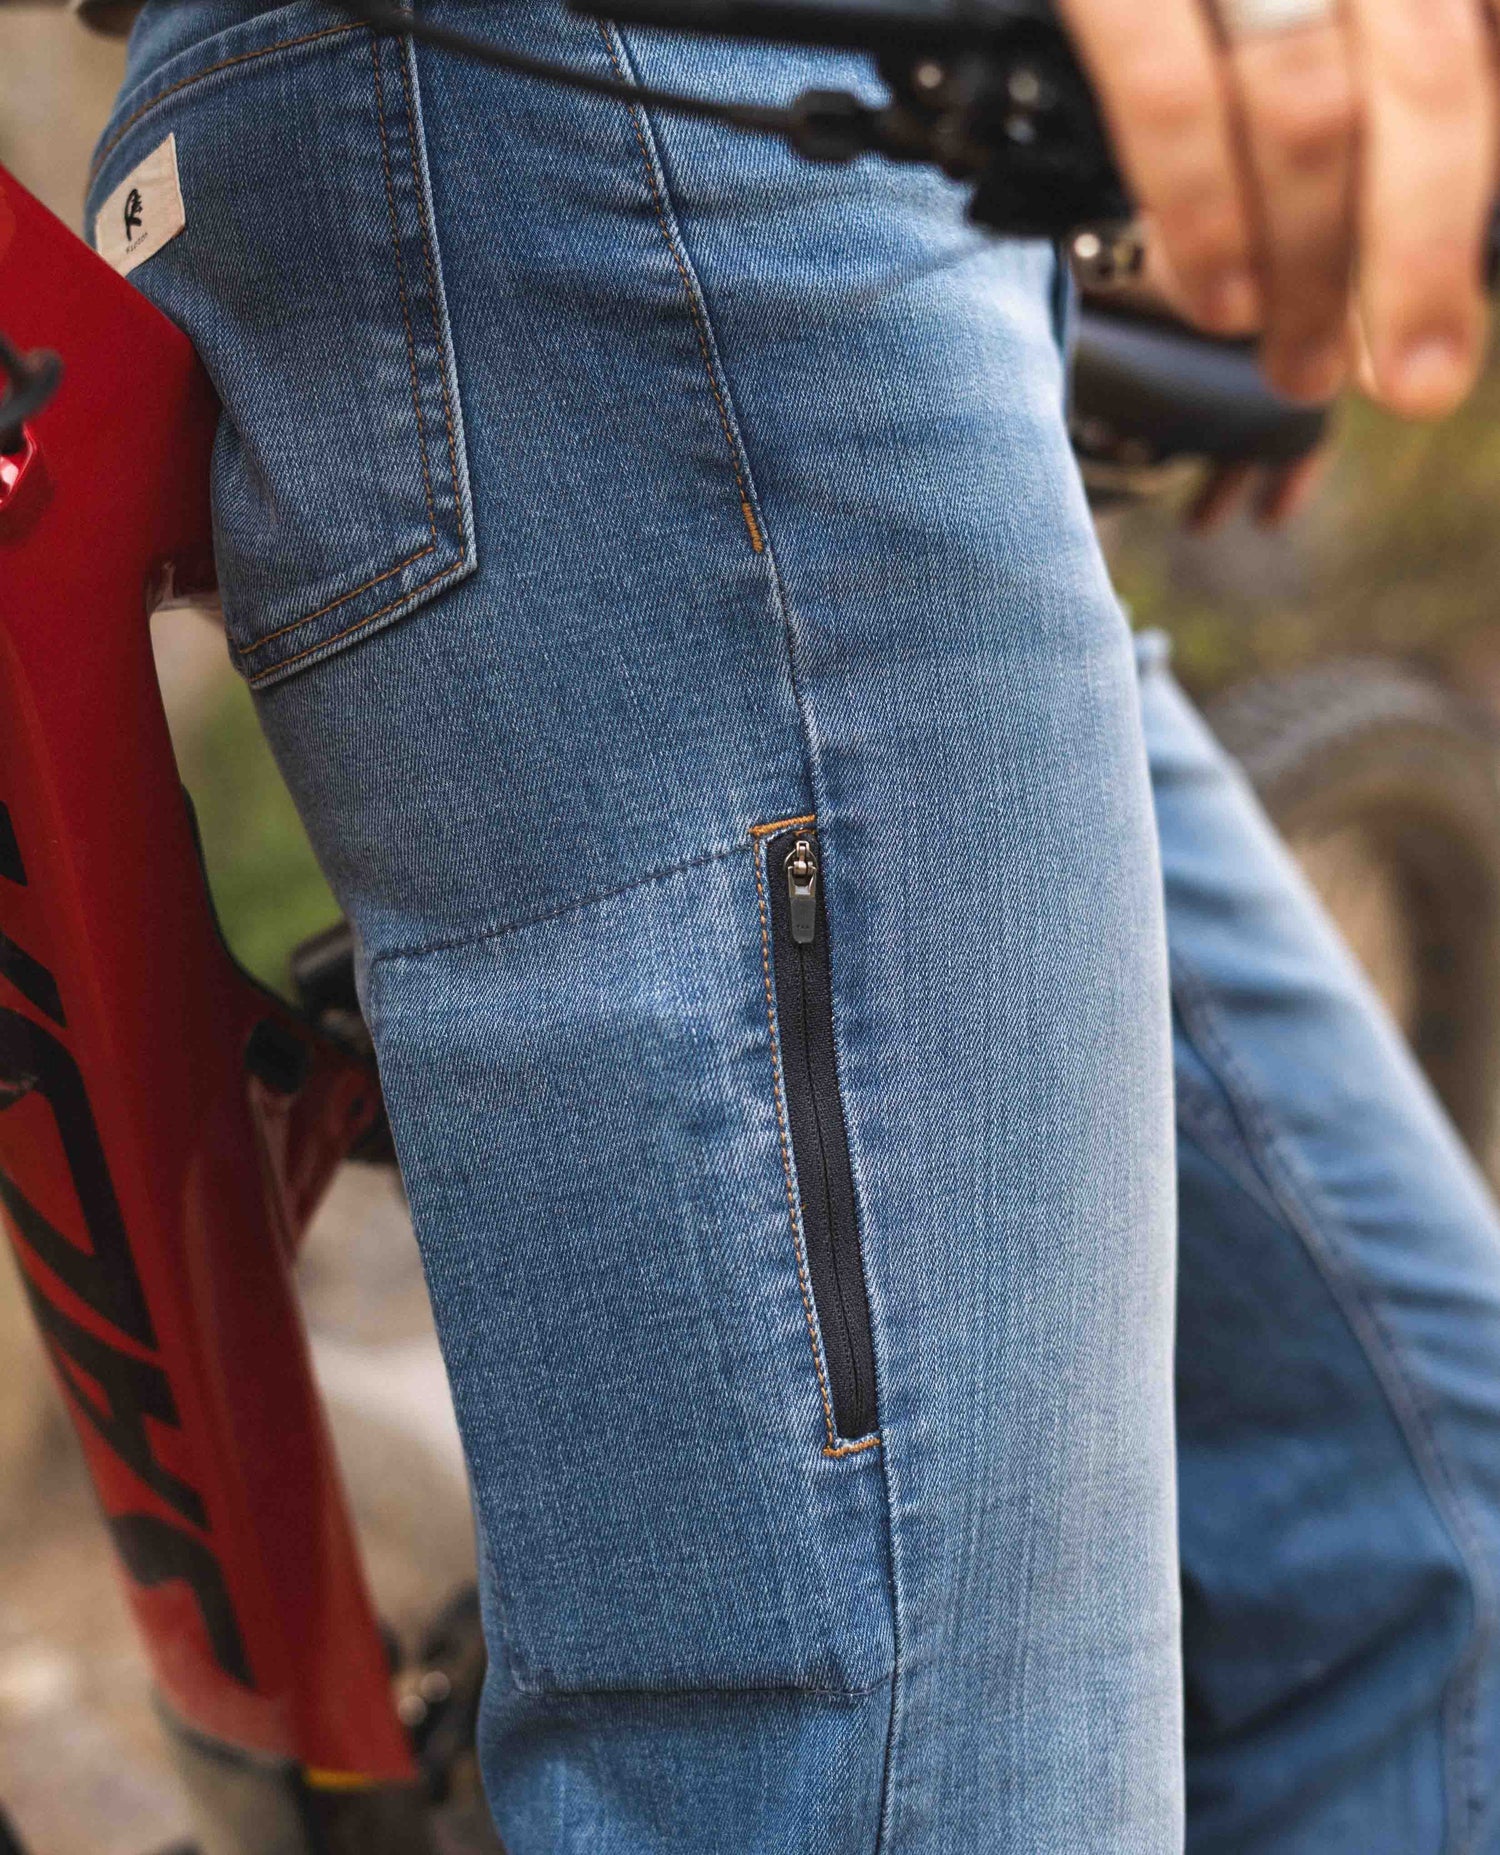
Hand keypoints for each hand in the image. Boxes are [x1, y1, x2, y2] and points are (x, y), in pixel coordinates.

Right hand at [1054, 0, 1497, 419]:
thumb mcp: (1258, 16)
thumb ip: (1351, 62)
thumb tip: (1401, 207)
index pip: (1465, 62)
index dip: (1462, 204)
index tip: (1445, 329)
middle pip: (1420, 84)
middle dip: (1423, 259)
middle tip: (1418, 386)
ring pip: (1305, 111)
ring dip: (1310, 269)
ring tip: (1297, 369)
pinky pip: (1172, 97)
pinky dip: (1203, 216)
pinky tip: (1220, 300)